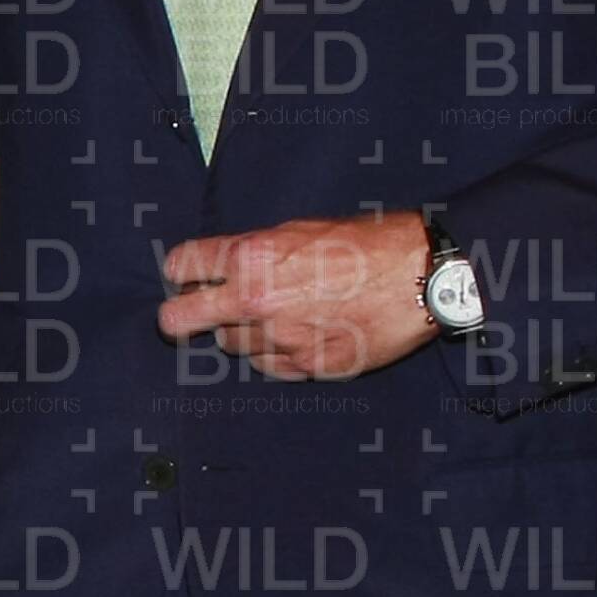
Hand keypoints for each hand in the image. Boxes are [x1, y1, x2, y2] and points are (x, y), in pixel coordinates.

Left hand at [158, 211, 434, 379]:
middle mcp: (255, 301)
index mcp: (251, 257)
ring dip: (238, 331)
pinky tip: (296, 333)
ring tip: (271, 314)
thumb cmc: (364, 244)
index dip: (181, 270)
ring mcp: (279, 339)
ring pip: (228, 344)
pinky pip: (267, 365)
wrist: (418, 277)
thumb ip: (253, 251)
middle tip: (190, 312)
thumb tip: (221, 267)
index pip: (180, 266)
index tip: (189, 275)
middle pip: (178, 320)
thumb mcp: (299, 230)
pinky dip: (272, 352)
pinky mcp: (306, 366)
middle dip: (178, 315)